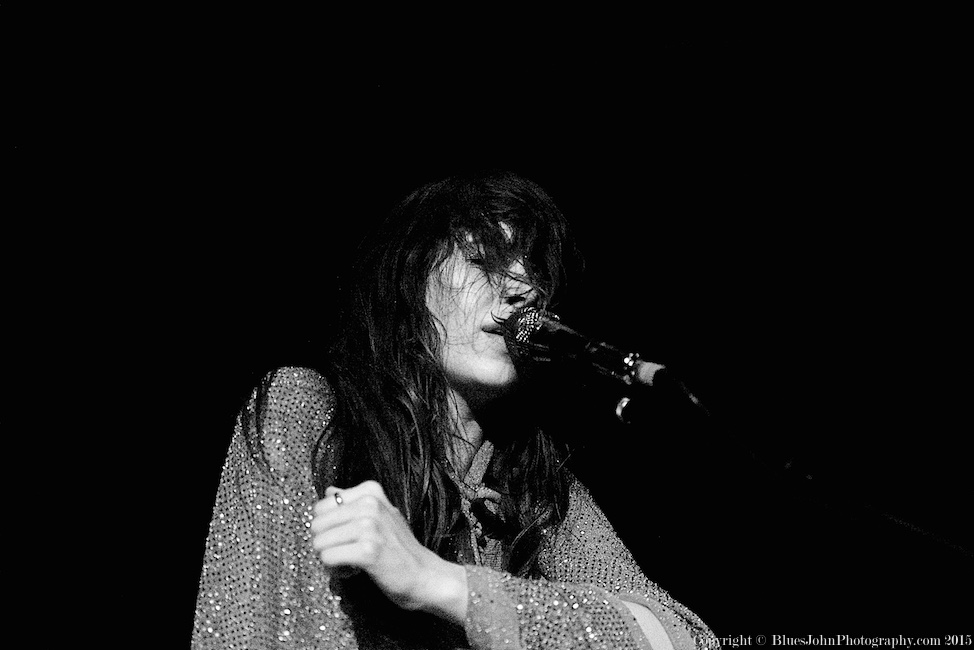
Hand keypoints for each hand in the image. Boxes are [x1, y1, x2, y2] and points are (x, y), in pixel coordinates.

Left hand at [311, 480, 467, 623]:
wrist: (424, 575)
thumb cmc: (399, 547)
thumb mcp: (380, 515)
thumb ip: (353, 503)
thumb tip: (329, 491)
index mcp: (370, 491)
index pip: (321, 507)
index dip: (328, 528)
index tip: (348, 539)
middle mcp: (370, 504)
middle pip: (316, 525)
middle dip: (326, 544)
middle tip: (348, 553)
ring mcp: (370, 526)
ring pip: (320, 543)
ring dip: (331, 560)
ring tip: (353, 563)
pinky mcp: (368, 551)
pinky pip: (328, 558)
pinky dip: (336, 571)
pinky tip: (354, 572)